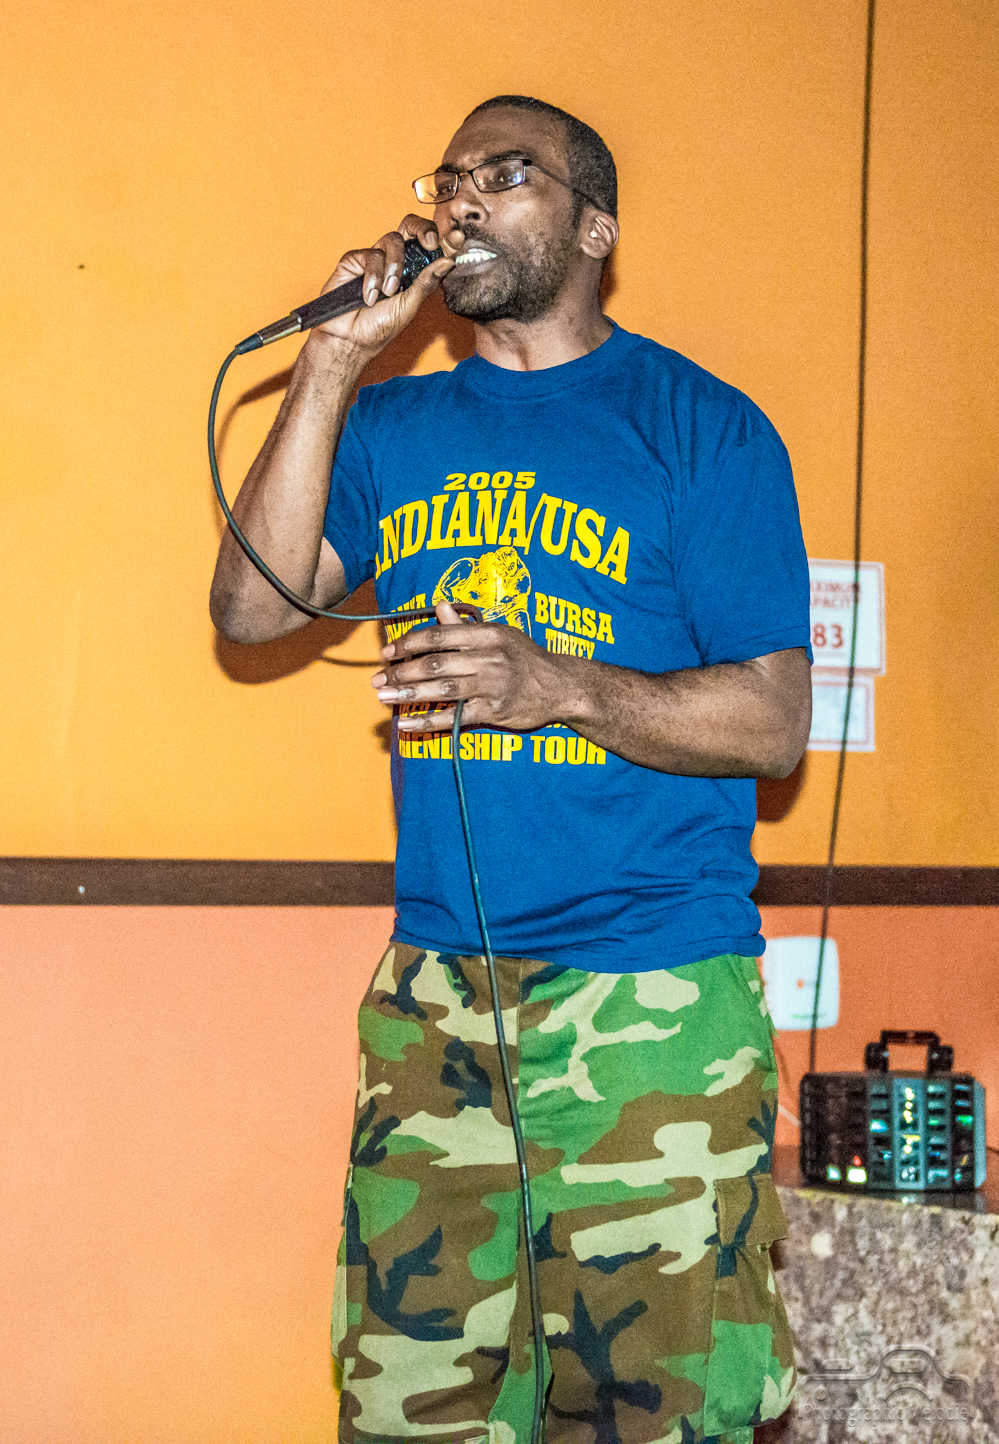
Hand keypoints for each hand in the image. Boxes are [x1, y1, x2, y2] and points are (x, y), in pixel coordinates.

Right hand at [310, 215, 453, 355]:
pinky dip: (372, 277)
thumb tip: (448, 261)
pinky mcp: (354, 260)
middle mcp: (394, 260)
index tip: (457, 238)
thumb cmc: (379, 327)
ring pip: (392, 239)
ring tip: (388, 292)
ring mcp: (375, 258)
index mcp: (412, 271)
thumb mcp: (410, 305)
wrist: (351, 340)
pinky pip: (370, 255)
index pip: (430, 247)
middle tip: (430, 243)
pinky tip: (370, 297)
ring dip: (394, 267)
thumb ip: (427, 282)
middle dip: (423, 229)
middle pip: (410, 226)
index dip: (445, 239)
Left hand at [372, 601, 564, 732]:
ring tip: (384, 698)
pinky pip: (456, 717)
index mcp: (487, 634)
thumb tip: (439, 605)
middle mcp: (488, 657)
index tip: (388, 653)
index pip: (439, 636)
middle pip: (436, 663)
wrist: (562, 687)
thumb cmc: (526, 658)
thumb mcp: (500, 635)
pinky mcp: (495, 711)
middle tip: (378, 680)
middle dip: (402, 672)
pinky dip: (429, 721)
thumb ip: (465, 626)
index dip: (409, 643)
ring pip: (442, 689)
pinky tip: (407, 724)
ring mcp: (492, 685)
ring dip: (408, 695)